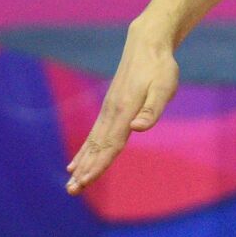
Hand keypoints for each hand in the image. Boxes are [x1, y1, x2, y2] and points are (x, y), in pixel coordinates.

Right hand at [64, 21, 179, 194]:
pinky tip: (75, 163)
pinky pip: (94, 134)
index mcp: (125, 111)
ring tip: (70, 183)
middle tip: (72, 191)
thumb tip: (138, 128)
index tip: (86, 182)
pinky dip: (84, 150)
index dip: (99, 164)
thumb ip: (152, 109)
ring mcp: (108, 111)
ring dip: (82, 164)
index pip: (111, 144)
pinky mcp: (109, 108)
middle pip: (98, 148)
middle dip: (85, 170)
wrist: (147, 45)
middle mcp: (112, 113)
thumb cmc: (160, 67)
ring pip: (93, 143)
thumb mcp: (165, 86)